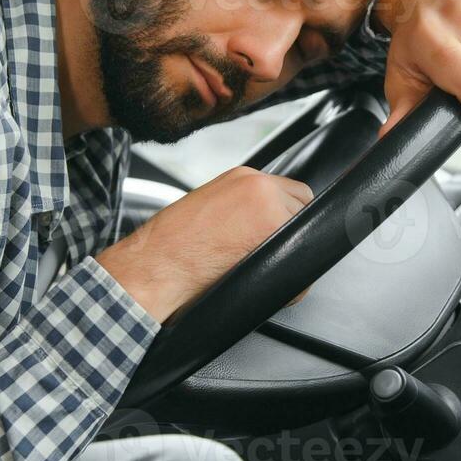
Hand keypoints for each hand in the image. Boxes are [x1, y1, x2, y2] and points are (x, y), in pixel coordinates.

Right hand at [96, 166, 313, 323]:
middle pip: (303, 207)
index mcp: (242, 178)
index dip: (284, 216)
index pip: (289, 191)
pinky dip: (289, 282)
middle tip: (265, 254)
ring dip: (290, 256)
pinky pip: (301, 264)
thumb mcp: (206, 207)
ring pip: (306, 234)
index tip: (273, 234)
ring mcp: (271, 210)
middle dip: (291, 232)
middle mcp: (260, 186)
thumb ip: (239, 207)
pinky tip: (260, 282)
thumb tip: (257, 224)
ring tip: (258, 270)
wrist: (154, 266)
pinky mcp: (275, 236)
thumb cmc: (169, 245)